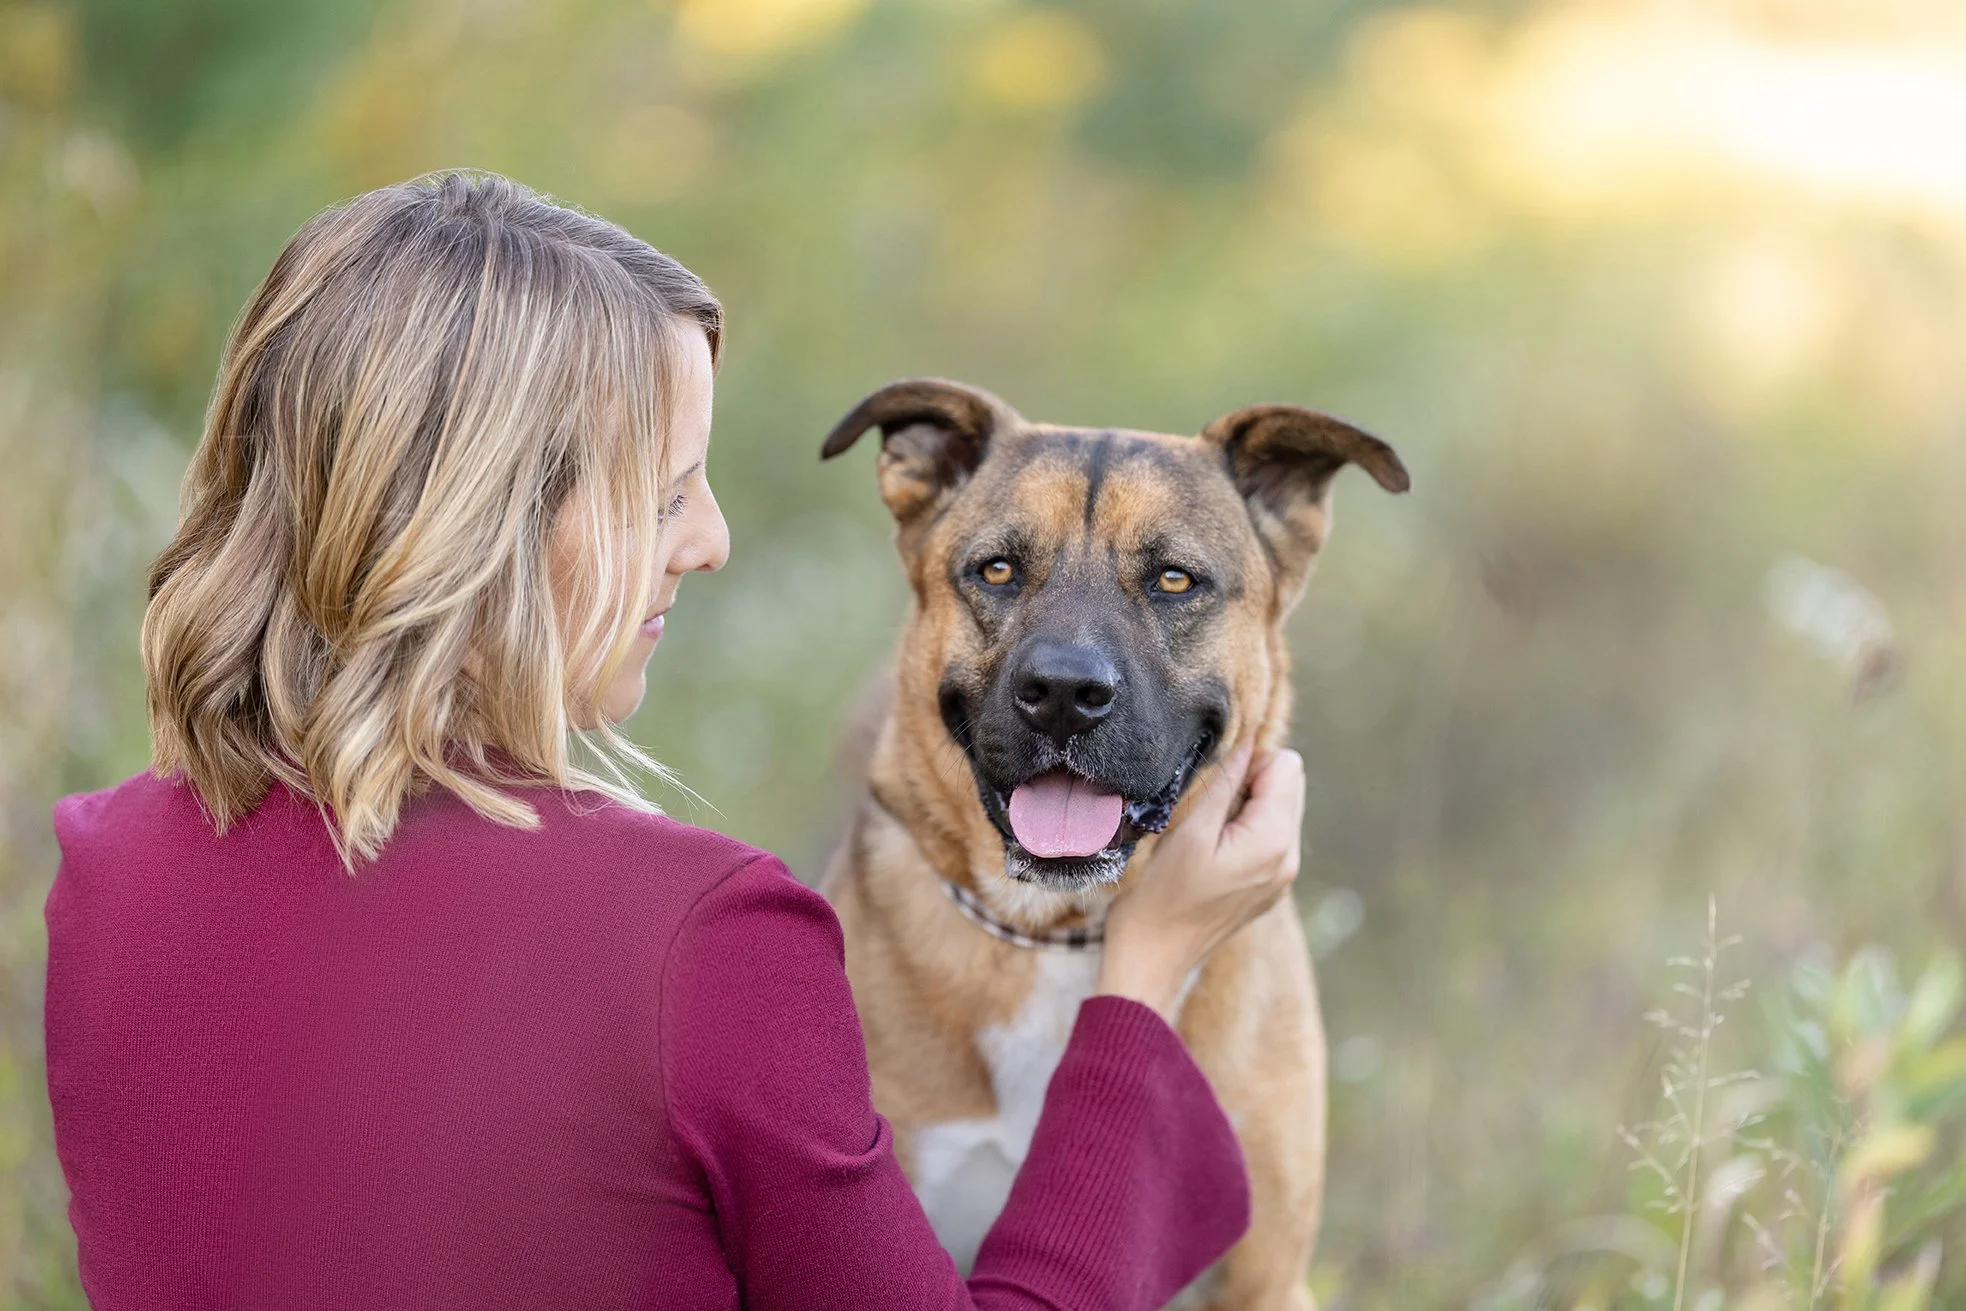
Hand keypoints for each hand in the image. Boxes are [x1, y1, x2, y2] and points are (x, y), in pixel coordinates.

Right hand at [1096, 745, 1306, 1020]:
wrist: (1153, 957)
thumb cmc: (1161, 895)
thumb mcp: (1189, 831)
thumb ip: (1224, 783)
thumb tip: (1248, 742)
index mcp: (1273, 841)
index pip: (1288, 767)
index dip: (1250, 762)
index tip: (1214, 784)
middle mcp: (1289, 859)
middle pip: (1291, 785)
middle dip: (1254, 781)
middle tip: (1211, 806)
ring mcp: (1282, 877)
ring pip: (1283, 809)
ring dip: (1250, 805)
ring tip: (1210, 829)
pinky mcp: (1270, 888)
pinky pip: (1273, 837)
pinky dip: (1249, 828)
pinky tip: (1215, 848)